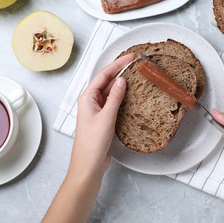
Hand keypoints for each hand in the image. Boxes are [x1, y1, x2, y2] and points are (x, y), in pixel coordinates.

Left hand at [69, 53, 134, 177]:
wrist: (89, 165)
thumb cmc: (91, 144)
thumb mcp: (106, 118)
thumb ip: (114, 98)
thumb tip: (121, 80)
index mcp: (87, 98)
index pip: (104, 75)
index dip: (117, 64)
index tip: (130, 57)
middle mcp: (91, 101)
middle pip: (107, 81)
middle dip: (120, 70)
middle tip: (135, 62)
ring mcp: (98, 110)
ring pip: (111, 91)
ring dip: (122, 83)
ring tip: (136, 75)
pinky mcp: (104, 118)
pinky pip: (114, 102)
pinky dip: (123, 97)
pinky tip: (131, 95)